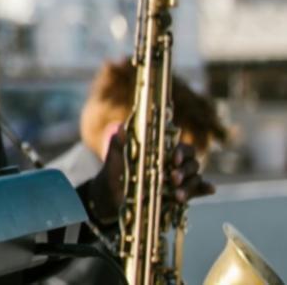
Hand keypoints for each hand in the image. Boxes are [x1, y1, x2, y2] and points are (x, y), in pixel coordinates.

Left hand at [93, 129, 214, 214]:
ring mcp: (179, 180)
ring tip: (177, 196)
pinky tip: (211, 189)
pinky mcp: (180, 194)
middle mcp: (175, 164)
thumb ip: (118, 142)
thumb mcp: (115, 155)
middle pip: (192, 163)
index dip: (181, 152)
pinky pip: (198, 191)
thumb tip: (120, 127)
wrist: (112, 194)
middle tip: (172, 178)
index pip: (182, 147)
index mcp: (163, 151)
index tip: (172, 159)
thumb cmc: (115, 170)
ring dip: (189, 186)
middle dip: (184, 170)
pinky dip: (204, 190)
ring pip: (195, 178)